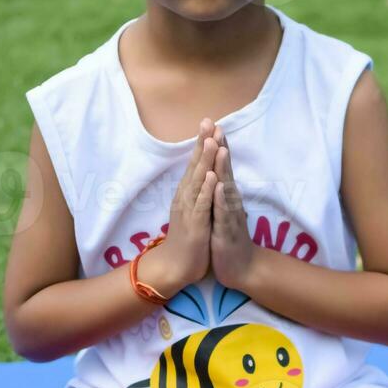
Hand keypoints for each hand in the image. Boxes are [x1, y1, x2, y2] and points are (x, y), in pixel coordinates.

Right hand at [142, 118, 217, 293]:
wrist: (175, 267)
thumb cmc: (187, 238)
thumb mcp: (193, 210)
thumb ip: (196, 192)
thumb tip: (201, 174)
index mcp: (188, 193)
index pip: (196, 164)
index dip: (202, 144)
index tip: (209, 123)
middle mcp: (186, 198)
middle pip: (195, 166)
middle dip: (202, 143)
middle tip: (208, 121)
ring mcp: (189, 210)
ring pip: (198, 182)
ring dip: (204, 161)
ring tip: (210, 141)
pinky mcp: (195, 225)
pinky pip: (201, 205)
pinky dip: (207, 191)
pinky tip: (212, 177)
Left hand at [210, 126, 257, 290]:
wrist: (242, 269)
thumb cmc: (228, 238)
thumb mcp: (220, 212)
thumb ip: (220, 192)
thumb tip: (216, 172)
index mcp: (225, 196)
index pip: (220, 167)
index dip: (216, 146)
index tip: (210, 124)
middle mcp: (230, 201)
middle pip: (225, 170)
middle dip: (220, 148)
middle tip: (217, 125)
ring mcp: (230, 215)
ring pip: (226, 188)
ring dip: (223, 169)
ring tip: (219, 149)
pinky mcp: (227, 231)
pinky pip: (223, 214)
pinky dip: (220, 200)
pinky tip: (218, 187)